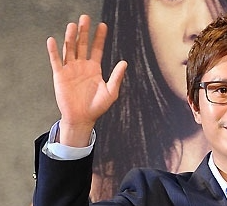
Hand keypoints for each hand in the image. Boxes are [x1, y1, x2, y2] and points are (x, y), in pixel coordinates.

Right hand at [47, 15, 126, 146]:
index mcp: (94, 69)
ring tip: (73, 25)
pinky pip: (56, 61)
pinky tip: (53, 40)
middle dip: (84, 32)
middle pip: (82, 45)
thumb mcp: (111, 92)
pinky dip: (54, 51)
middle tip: (85, 18)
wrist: (82, 118)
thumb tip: (124, 62)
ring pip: (70, 49)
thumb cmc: (97, 107)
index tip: (103, 25)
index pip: (97, 49)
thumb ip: (116, 77)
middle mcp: (82, 66)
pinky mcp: (60, 76)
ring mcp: (70, 70)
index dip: (100, 38)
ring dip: (70, 37)